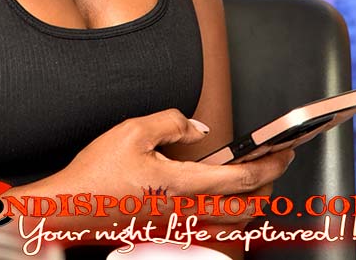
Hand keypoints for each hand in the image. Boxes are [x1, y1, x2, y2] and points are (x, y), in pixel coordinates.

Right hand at [54, 108, 293, 228]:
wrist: (71, 208)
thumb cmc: (98, 173)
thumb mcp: (133, 130)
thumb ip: (172, 122)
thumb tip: (198, 128)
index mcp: (182, 186)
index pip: (241, 179)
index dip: (269, 165)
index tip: (284, 151)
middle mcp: (186, 213)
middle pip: (246, 209)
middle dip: (269, 186)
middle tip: (277, 163)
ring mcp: (178, 227)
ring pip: (232, 225)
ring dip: (252, 203)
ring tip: (257, 180)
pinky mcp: (167, 232)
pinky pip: (211, 230)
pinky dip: (229, 217)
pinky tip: (223, 204)